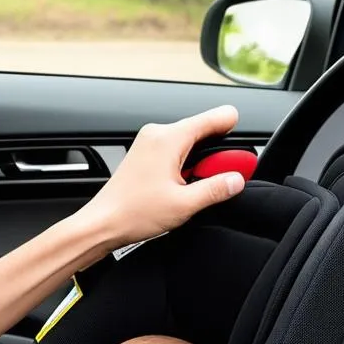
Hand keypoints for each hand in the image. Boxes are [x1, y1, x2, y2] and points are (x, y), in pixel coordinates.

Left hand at [82, 104, 245, 246]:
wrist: (102, 224)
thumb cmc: (133, 213)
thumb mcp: (184, 205)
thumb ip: (216, 189)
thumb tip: (237, 179)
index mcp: (169, 138)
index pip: (214, 118)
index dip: (232, 133)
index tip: (240, 154)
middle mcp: (157, 134)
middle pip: (202, 133)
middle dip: (213, 157)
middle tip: (216, 182)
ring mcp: (149, 144)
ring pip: (188, 145)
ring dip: (197, 165)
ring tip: (190, 191)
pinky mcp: (144, 155)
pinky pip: (173, 153)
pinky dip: (183, 167)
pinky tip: (179, 189)